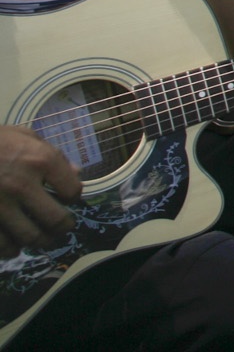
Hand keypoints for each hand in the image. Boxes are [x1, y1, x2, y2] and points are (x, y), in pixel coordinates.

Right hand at [0, 126, 80, 258]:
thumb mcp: (23, 135)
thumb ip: (52, 154)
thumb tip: (76, 172)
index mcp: (39, 160)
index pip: (72, 190)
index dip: (72, 196)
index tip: (67, 198)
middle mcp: (22, 185)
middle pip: (55, 220)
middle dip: (63, 227)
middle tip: (62, 228)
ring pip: (29, 237)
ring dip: (39, 241)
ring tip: (40, 238)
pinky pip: (2, 244)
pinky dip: (10, 249)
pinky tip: (13, 245)